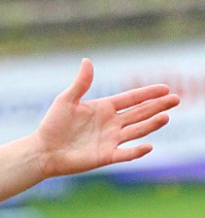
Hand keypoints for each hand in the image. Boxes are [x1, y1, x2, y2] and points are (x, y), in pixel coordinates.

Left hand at [34, 58, 178, 178]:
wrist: (42, 151)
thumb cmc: (52, 125)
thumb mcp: (66, 101)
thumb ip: (80, 83)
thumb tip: (87, 61)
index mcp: (103, 108)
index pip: (131, 99)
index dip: (147, 93)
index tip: (165, 88)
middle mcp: (111, 124)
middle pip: (139, 113)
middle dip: (157, 106)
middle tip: (176, 99)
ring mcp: (110, 140)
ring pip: (136, 131)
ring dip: (151, 125)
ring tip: (165, 117)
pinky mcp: (105, 156)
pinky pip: (125, 154)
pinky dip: (136, 151)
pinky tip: (148, 146)